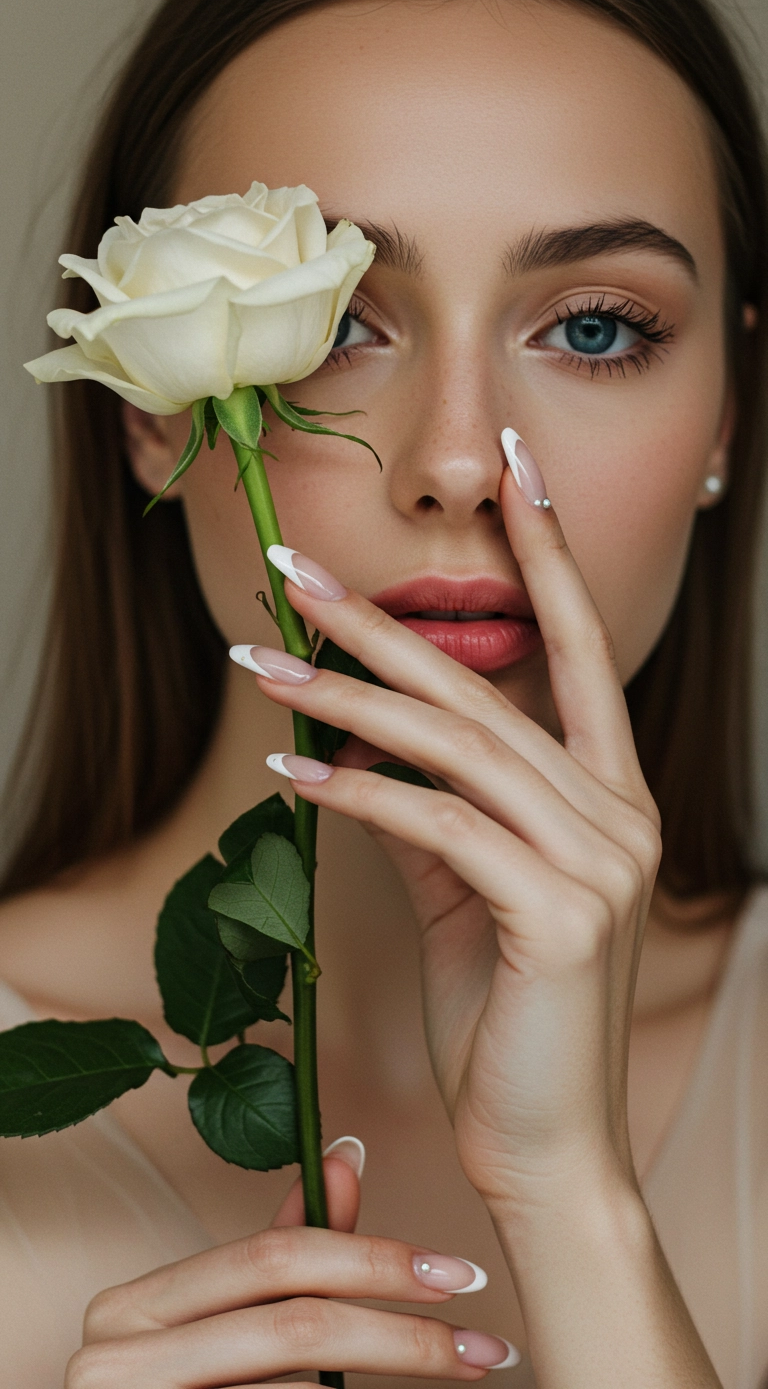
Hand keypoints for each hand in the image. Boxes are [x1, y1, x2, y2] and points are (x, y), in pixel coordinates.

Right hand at [66, 1154, 513, 1386]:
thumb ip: (282, 1253)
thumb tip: (348, 1155)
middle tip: (483, 1349)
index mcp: (132, 1306)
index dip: (374, 1257)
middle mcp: (112, 1359)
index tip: (460, 1275)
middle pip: (295, 1325)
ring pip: (300, 1386)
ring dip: (389, 1376)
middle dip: (403, 1333)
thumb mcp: (225, 1322)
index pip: (273, 1257)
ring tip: (456, 1374)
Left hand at [235, 463, 661, 1212]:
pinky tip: (292, 772)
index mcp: (611, 796)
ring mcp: (602, 861)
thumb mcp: (472, 893)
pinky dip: (360, 794)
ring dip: (347, 697)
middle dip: (385, 622)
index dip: (551, 556)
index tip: (518, 473)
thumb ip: (438, 811)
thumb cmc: (510, 1015)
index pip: (583, 651)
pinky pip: (442, 826)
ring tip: (262, 662)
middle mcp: (621, 813)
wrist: (549, 1143)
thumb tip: (365, 744)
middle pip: (489, 687)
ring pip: (458, 744)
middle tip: (301, 571)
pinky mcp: (562, 913)